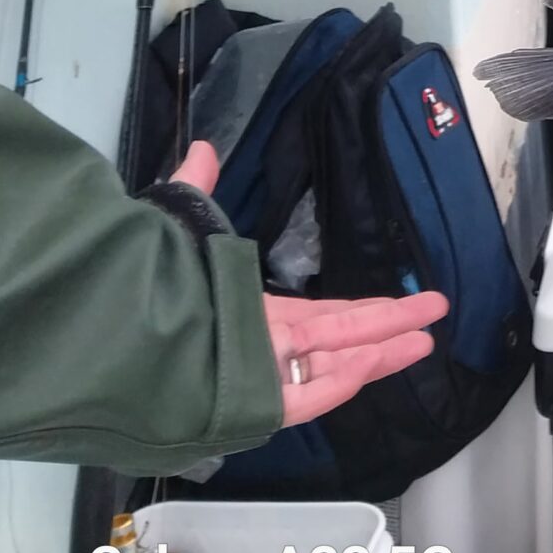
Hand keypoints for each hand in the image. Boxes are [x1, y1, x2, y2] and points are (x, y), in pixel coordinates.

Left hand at [169, 141, 447, 425]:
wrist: (118, 339)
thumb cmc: (152, 289)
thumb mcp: (177, 227)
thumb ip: (194, 191)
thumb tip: (201, 147)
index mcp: (251, 315)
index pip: (320, 315)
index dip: (365, 309)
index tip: (401, 303)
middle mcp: (263, 348)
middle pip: (340, 336)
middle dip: (390, 325)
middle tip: (435, 315)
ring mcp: (262, 377)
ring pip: (333, 366)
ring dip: (381, 353)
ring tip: (426, 341)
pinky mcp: (253, 405)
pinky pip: (305, 396)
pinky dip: (340, 381)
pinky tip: (375, 362)